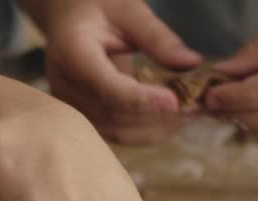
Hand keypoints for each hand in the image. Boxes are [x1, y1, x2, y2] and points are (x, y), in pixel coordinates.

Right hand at [23, 0, 201, 144]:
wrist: (68, 20)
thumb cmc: (97, 8)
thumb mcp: (129, 9)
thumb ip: (157, 36)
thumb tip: (191, 63)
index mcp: (72, 53)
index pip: (107, 86)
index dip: (142, 99)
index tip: (176, 102)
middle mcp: (64, 85)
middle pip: (112, 114)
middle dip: (154, 117)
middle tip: (192, 109)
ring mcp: (69, 105)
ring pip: (113, 131)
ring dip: (152, 130)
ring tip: (185, 117)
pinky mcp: (80, 115)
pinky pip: (112, 132)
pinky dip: (142, 132)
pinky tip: (167, 122)